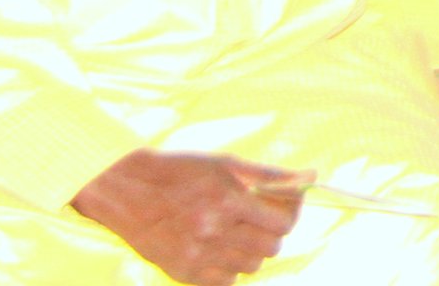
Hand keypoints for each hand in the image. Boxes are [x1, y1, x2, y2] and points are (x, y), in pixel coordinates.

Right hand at [71, 151, 306, 284]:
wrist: (126, 191)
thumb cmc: (181, 171)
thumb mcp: (227, 164)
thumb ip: (271, 175)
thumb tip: (312, 177)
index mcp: (229, 201)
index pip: (282, 224)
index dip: (286, 217)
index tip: (278, 211)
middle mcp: (214, 231)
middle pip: (269, 249)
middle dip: (270, 235)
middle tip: (256, 222)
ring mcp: (197, 256)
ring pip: (250, 268)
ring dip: (250, 253)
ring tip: (234, 235)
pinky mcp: (182, 273)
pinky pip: (225, 283)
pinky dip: (228, 270)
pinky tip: (218, 251)